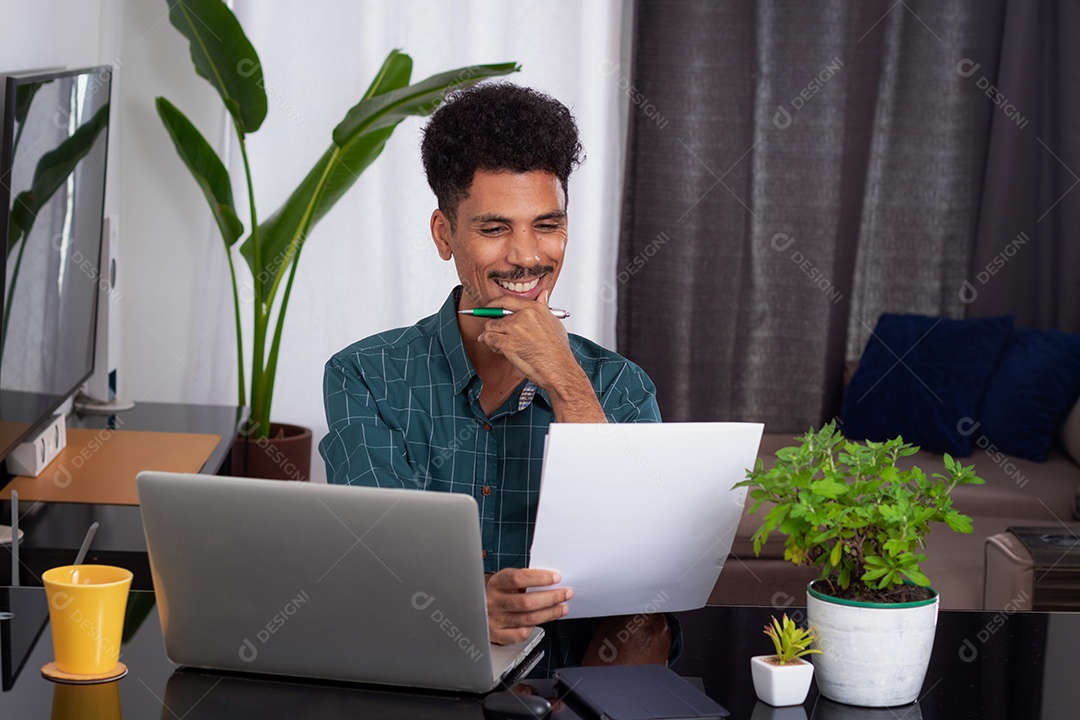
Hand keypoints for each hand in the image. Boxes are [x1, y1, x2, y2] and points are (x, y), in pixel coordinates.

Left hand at [477, 292, 605, 421]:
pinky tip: (500, 350)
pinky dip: (491, 345)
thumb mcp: (554, 322)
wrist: (558, 368)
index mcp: (534, 308)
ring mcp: (514, 329)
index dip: (495, 304)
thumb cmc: (558, 350)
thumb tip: (543, 295)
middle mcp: (523, 316)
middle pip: (496, 314)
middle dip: (493, 324)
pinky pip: (489, 339)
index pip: (507, 300)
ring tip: (500, 344)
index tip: (490, 308)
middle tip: (494, 332)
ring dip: (491, 336)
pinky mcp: (507, 344)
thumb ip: (544, 307)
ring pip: (490, 327)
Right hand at [486, 568, 572, 644]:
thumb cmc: (497, 593)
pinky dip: (533, 628)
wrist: (475, 607)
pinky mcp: (497, 635)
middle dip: (551, 597)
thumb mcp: (505, 581)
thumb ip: (523, 580)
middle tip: (566, 594)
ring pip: (528, 619)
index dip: (539, 578)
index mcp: (496, 583)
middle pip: (527, 601)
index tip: (556, 578)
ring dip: (550, 613)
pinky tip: (541, 621)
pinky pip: (520, 634)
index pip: (518, 578)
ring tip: (562, 608)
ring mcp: (494, 619)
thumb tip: (552, 581)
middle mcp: (493, 601)